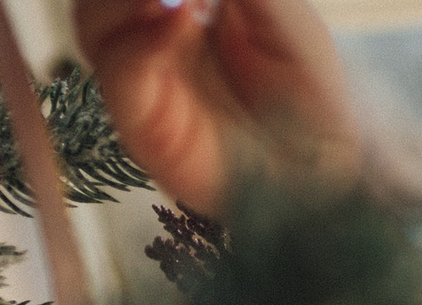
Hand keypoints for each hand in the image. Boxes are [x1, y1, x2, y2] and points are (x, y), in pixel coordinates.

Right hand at [74, 0, 358, 212]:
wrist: (328, 171)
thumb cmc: (313, 95)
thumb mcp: (283, 12)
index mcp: (183, 2)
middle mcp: (150, 33)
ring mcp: (141, 76)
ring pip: (93, 19)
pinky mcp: (141, 121)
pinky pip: (120, 70)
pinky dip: (144, 39)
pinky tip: (182, 22)